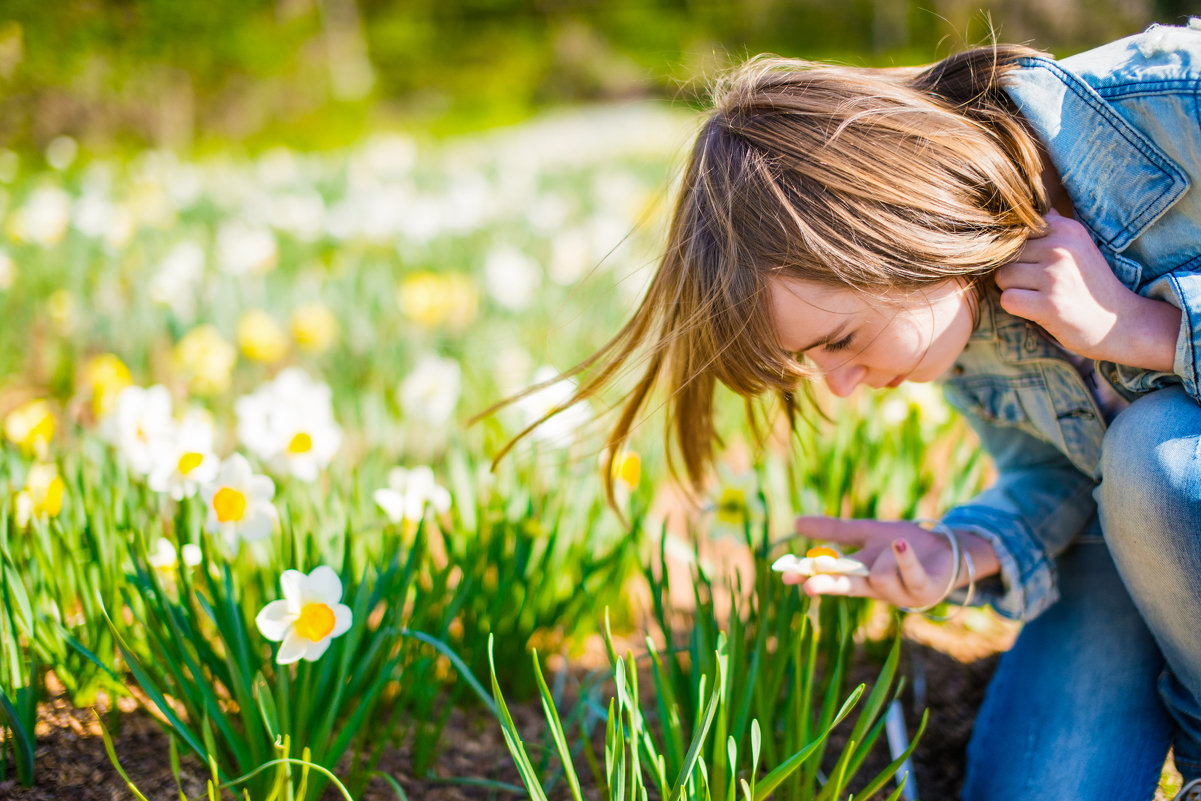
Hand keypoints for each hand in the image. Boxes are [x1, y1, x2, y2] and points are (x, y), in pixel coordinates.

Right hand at [781, 516, 959, 607]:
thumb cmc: (905, 543)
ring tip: (900, 546)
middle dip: (829, 586)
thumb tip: (796, 523)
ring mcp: (899, 595)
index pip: (828, 577)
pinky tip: (900, 544)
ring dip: (888, 557)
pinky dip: (904, 559)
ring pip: (879, 578)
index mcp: (859, 576)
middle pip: (847, 588)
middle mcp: (876, 590)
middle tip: (810, 585)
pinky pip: (908, 575)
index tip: (786, 574)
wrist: (946, 549)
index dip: (808, 576)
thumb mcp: (866, 532)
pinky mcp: (923, 593)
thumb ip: (833, 530)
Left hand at [994, 210, 1154, 364]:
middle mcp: (1061, 248)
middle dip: (1015, 272)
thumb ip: (1051, 227)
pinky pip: (1007, 300)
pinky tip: (1039, 310)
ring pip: (1002, 277)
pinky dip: (1017, 308)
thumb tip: (1021, 206)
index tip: (1039, 264)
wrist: (1120, 324)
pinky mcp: (1049, 305)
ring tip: (1041, 296)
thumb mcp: (1078, 246)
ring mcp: (1056, 276)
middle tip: (1042, 286)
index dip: (1019, 251)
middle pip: (1004, 254)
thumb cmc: (1090, 285)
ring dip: (1014, 290)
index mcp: (1067, 229)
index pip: (1016, 231)